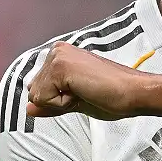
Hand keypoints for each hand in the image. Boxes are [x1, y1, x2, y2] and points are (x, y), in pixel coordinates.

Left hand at [26, 42, 148, 120]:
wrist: (132, 92)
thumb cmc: (112, 95)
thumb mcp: (74, 101)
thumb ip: (50, 103)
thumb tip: (29, 109)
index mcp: (60, 55)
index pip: (39, 88)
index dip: (58, 100)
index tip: (84, 92)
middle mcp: (57, 51)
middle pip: (34, 91)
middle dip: (57, 101)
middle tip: (86, 93)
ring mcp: (57, 57)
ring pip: (38, 96)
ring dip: (61, 102)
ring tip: (86, 92)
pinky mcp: (60, 67)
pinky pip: (45, 99)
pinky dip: (63, 103)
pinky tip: (84, 92)